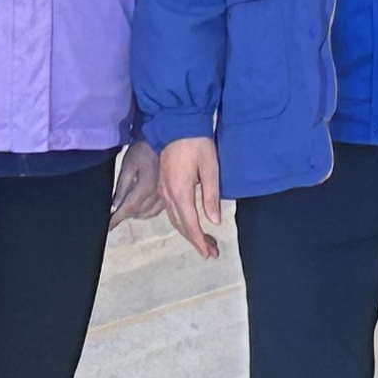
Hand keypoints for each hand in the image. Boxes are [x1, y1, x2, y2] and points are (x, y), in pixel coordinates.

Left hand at [110, 144, 161, 225]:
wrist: (163, 139)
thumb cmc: (142, 150)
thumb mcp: (128, 166)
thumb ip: (121, 188)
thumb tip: (114, 207)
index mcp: (145, 188)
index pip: (127, 209)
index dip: (116, 220)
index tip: (107, 227)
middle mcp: (156, 195)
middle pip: (137, 213)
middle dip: (124, 216)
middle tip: (114, 216)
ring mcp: (164, 195)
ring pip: (147, 214)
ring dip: (135, 215)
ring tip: (125, 211)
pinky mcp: (168, 193)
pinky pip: (156, 209)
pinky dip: (146, 212)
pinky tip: (140, 208)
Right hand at [158, 136, 223, 259]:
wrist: (178, 123)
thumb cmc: (197, 143)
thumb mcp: (211, 168)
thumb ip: (211, 196)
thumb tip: (214, 221)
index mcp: (180, 191)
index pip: (190, 224)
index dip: (199, 241)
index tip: (209, 253)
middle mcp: (168, 194)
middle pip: (180, 225)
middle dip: (195, 241)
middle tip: (212, 253)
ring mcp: (163, 190)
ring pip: (175, 219)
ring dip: (189, 233)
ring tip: (206, 243)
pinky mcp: (163, 185)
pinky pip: (171, 210)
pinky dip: (182, 222)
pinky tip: (192, 224)